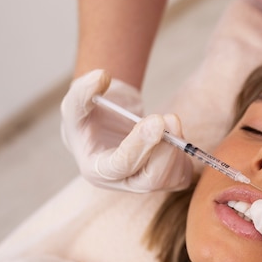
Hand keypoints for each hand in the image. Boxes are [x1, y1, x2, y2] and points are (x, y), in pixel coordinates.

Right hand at [60, 70, 192, 191]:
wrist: (110, 118)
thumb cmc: (92, 113)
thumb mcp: (78, 100)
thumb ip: (83, 90)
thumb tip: (101, 77)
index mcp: (97, 169)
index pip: (120, 166)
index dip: (139, 145)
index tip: (156, 121)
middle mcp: (121, 182)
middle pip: (150, 180)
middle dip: (165, 149)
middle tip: (170, 117)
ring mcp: (144, 184)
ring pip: (170, 179)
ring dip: (177, 147)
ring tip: (170, 120)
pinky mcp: (164, 180)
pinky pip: (182, 176)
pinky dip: (184, 155)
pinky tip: (173, 136)